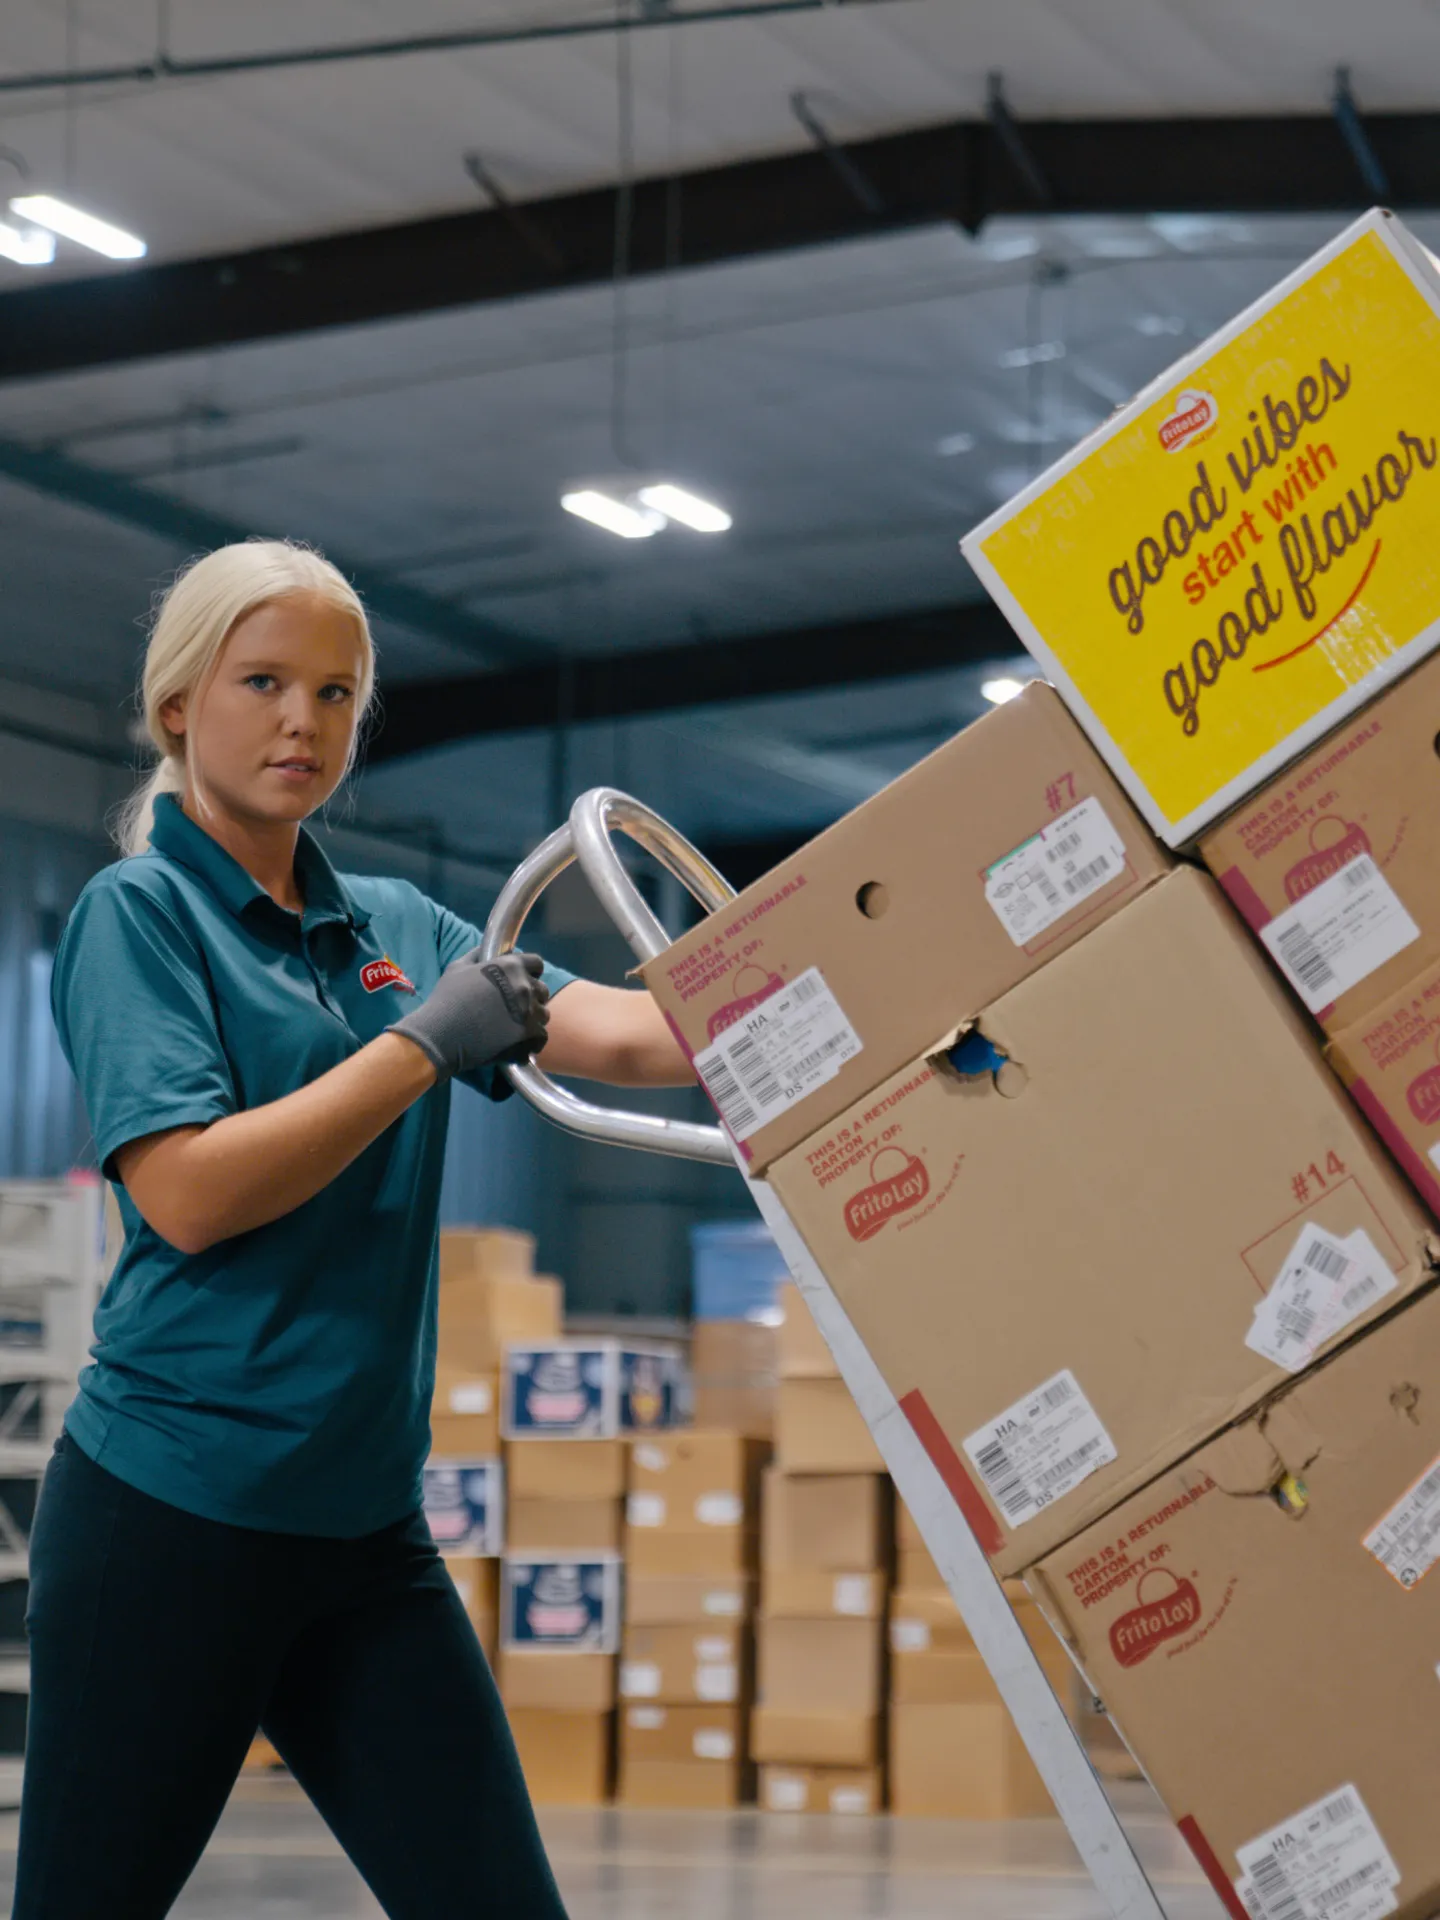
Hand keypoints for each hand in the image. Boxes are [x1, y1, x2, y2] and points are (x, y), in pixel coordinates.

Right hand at [389, 951, 549, 1082]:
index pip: (537, 963)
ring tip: (514, 1026)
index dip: (530, 971)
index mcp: (511, 966)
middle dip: (532, 996)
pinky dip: (532, 1040)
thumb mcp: (457, 968)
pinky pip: (541, 1037)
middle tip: (514, 1006)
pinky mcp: (529, 1037)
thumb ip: (477, 955)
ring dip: (532, 1018)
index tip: (521, 980)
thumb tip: (487, 949)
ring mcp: (529, 1013)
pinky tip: (518, 1042)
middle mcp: (525, 987)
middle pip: (542, 990)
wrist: (442, 1035)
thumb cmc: (447, 999)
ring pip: (543, 1014)